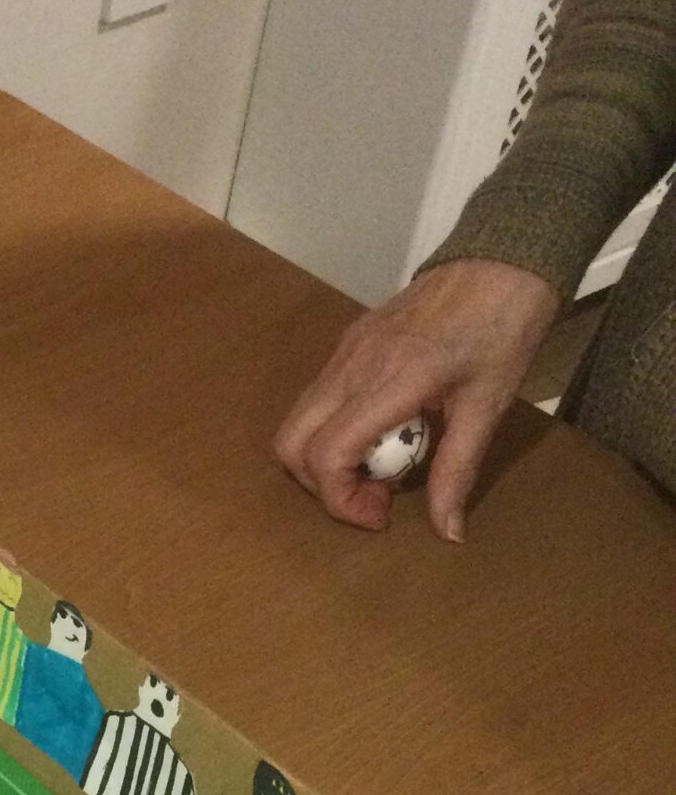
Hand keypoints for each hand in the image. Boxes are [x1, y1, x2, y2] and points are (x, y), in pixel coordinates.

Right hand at [274, 259, 560, 540]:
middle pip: (291, 443)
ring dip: (324, 459)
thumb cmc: (503, 330)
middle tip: (370, 496)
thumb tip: (447, 533)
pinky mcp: (349, 343)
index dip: (341, 500)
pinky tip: (382, 432)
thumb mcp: (488, 407)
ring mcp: (345, 351)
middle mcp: (354, 365)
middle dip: (320, 485)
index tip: (379, 514)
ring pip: (297, 422)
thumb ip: (457, 471)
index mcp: (392, 380)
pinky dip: (334, 430)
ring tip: (378, 465)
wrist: (502, 261)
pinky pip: (317, 399)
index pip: (327, 454)